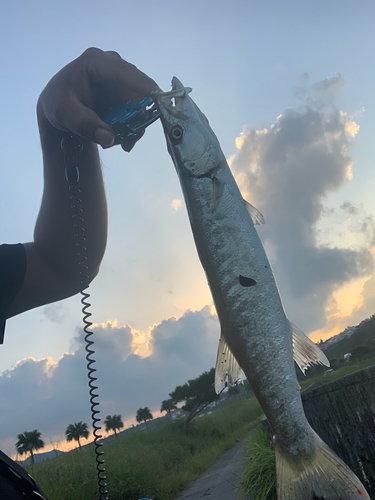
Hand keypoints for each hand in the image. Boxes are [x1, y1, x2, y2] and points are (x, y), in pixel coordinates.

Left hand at [37, 47, 159, 150]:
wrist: (59, 112)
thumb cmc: (57, 104)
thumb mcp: (63, 113)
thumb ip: (84, 124)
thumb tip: (109, 137)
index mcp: (95, 61)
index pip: (125, 72)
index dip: (144, 85)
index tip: (160, 99)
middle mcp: (113, 68)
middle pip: (137, 91)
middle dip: (135, 117)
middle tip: (127, 141)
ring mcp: (121, 82)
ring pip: (138, 106)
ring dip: (131, 127)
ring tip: (114, 143)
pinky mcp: (125, 97)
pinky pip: (136, 114)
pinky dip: (129, 129)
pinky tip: (115, 139)